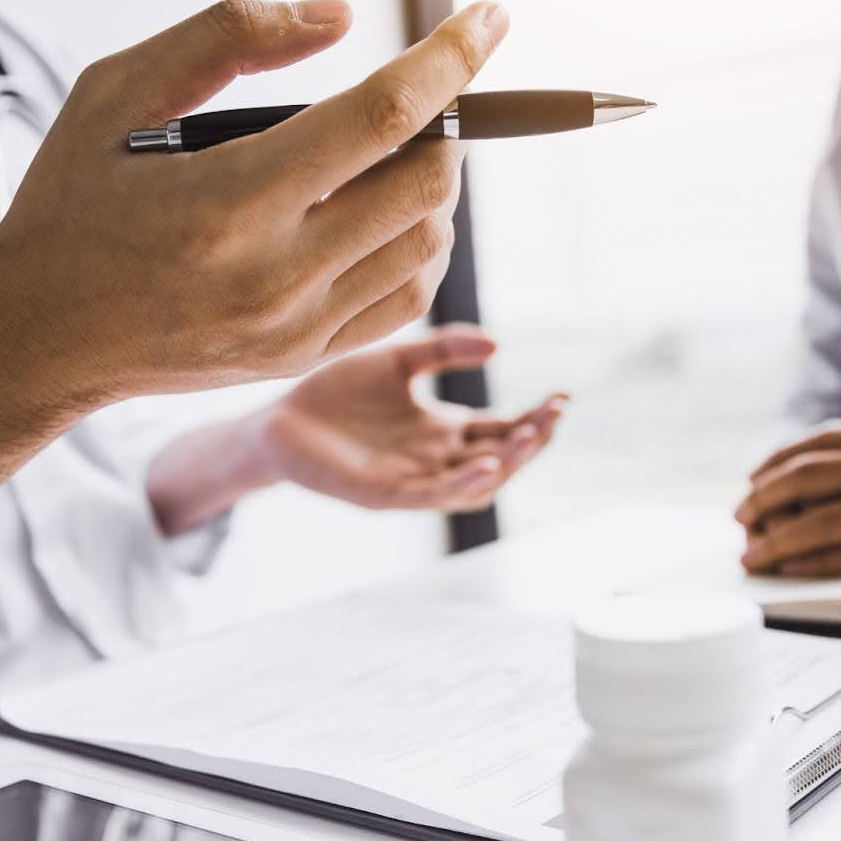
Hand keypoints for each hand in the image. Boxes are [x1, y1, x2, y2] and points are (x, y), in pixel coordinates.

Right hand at [0, 0, 508, 406]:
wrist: (41, 335)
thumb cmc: (74, 202)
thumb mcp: (117, 91)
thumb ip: (227, 37)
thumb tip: (340, 18)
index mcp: (232, 199)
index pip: (381, 116)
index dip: (449, 58)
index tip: (489, 18)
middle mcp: (277, 272)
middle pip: (427, 183)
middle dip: (444, 123)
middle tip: (417, 99)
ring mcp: (298, 326)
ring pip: (430, 244)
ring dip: (434, 186)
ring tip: (390, 158)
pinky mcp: (306, 358)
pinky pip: (407, 298)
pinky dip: (419, 247)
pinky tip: (384, 217)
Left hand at [145, 325, 565, 531]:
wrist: (277, 421)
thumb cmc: (334, 393)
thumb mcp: (397, 361)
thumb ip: (442, 350)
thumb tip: (497, 345)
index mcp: (442, 430)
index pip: (501, 429)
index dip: (534, 418)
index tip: (563, 397)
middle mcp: (435, 459)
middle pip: (499, 457)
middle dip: (531, 439)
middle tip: (554, 414)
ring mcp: (413, 480)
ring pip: (475, 483)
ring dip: (506, 463)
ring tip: (529, 436)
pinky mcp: (386, 495)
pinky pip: (432, 495)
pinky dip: (462, 483)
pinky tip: (484, 463)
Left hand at [736, 416, 840, 576]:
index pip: (823, 443)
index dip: (778, 463)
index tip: (753, 482)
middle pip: (811, 476)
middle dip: (765, 500)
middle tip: (740, 519)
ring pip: (825, 519)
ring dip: (779, 538)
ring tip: (751, 554)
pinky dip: (817, 561)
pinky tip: (792, 569)